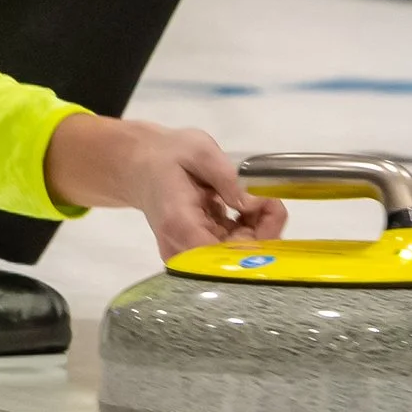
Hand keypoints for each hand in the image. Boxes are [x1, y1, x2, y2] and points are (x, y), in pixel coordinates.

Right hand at [44, 114, 287, 259]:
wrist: (142, 166)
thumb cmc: (168, 155)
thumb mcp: (200, 151)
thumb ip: (227, 177)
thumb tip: (255, 203)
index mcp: (180, 224)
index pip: (222, 256)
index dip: (256, 239)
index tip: (269, 207)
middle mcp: (183, 248)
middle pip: (234, 260)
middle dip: (263, 231)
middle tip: (269, 198)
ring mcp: (189, 255)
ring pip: (237, 257)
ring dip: (258, 230)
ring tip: (259, 198)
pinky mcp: (198, 253)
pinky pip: (231, 250)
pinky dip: (248, 231)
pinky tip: (247, 208)